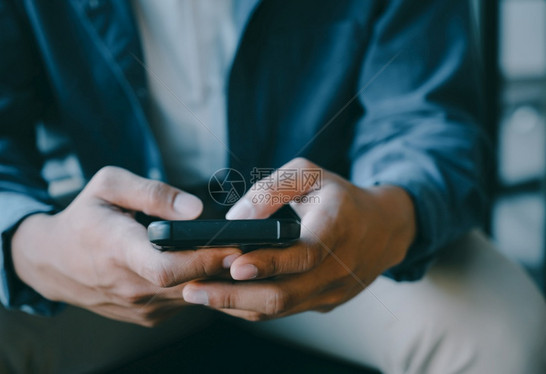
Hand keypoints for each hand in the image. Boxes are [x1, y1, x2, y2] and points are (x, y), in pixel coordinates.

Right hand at [12, 166, 240, 325]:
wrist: (52, 261)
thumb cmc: (84, 218)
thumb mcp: (109, 186)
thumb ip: (152, 192)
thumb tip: (194, 208)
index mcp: (118, 249)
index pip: (167, 267)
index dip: (204, 260)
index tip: (233, 246)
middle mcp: (128, 285)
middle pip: (188, 284)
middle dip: (221, 267)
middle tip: (247, 247)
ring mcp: (138, 307)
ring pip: (190, 297)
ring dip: (214, 279)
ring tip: (231, 255)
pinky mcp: (146, 316)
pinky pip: (183, 303)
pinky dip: (200, 287)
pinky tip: (206, 268)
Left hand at [182, 158, 415, 320]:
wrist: (384, 229)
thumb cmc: (341, 196)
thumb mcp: (311, 174)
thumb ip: (273, 188)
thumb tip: (235, 219)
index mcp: (337, 229)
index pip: (303, 254)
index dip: (267, 263)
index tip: (232, 266)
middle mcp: (338, 268)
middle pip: (283, 294)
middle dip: (233, 295)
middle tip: (193, 290)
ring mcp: (333, 291)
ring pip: (280, 309)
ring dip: (236, 305)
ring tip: (199, 296)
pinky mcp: (326, 303)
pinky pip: (285, 310)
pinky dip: (253, 306)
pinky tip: (225, 297)